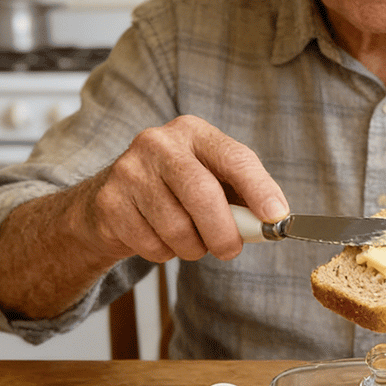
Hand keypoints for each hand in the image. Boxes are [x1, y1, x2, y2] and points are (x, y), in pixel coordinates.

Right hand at [85, 115, 289, 263]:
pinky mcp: (110, 202)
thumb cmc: (175, 192)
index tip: (276, 216)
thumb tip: (275, 221)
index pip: (234, 158)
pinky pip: (152, 244)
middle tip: (230, 251)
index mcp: (194, 132)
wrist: (111, 203)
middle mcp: (159, 143)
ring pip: (177, 227)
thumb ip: (243, 197)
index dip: (259, 189)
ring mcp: (129, 170)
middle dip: (224, 232)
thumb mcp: (211, 181)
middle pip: (202, 194)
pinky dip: (165, 253)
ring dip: (192, 247)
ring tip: (189, 239)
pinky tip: (159, 238)